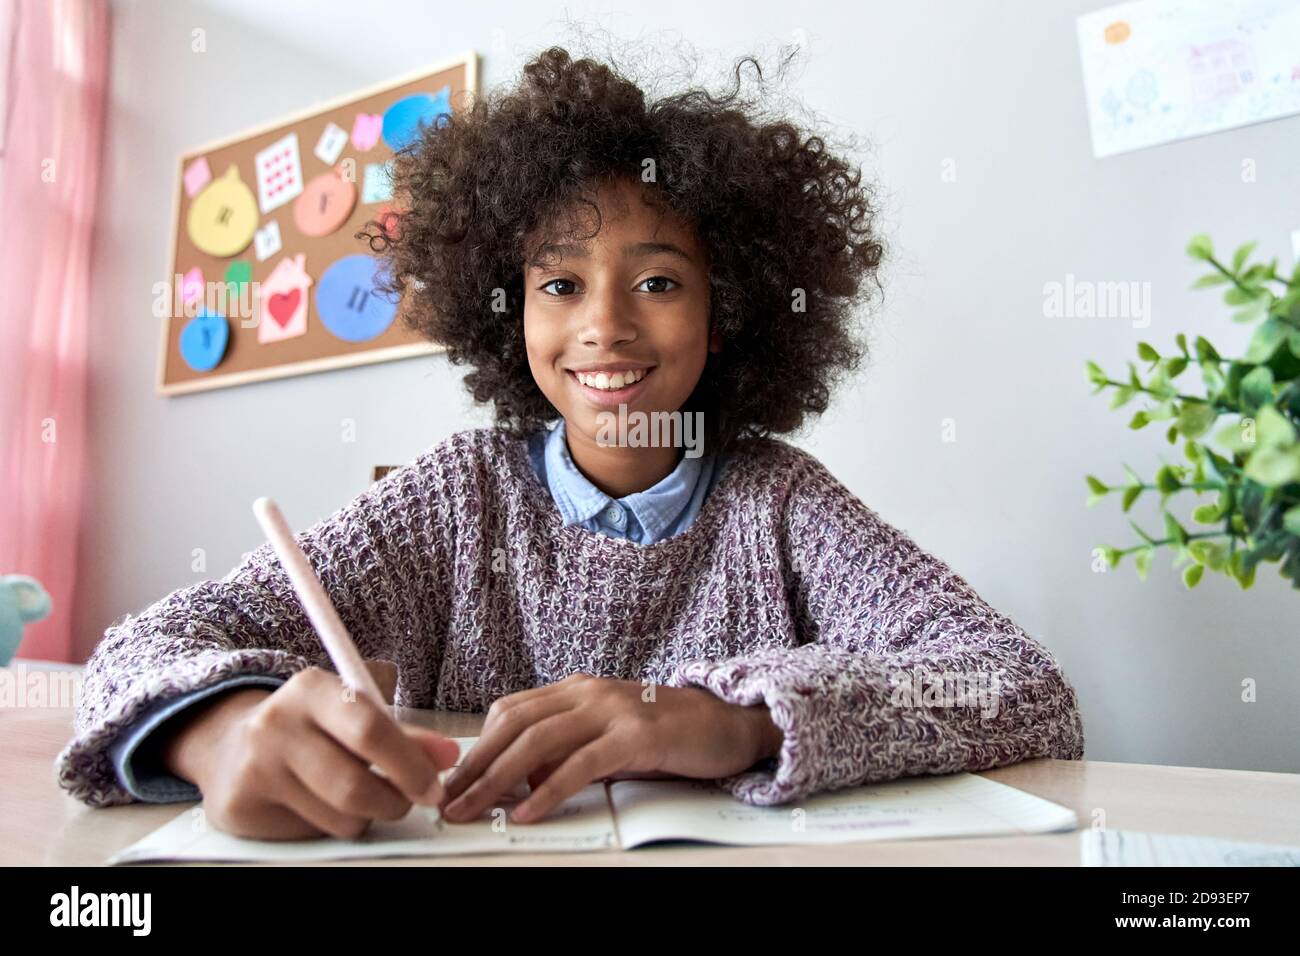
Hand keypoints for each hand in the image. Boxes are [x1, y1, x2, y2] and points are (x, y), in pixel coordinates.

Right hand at [161, 661, 460, 840]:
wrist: (231, 746)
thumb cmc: (309, 728)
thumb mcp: (352, 713)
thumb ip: (402, 734)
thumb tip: (447, 757)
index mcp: (311, 688)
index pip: (371, 729)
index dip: (411, 765)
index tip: (435, 787)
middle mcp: (277, 724)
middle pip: (354, 784)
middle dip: (393, 801)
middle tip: (406, 800)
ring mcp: (255, 768)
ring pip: (338, 817)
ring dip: (364, 816)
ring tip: (356, 796)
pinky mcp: (241, 807)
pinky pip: (310, 833)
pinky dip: (329, 825)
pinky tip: (319, 804)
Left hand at [438, 673, 781, 824]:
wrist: (729, 723)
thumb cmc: (667, 733)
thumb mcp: (607, 737)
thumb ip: (567, 749)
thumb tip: (520, 780)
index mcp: (577, 689)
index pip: (511, 711)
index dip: (476, 745)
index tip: (452, 778)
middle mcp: (589, 692)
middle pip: (514, 725)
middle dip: (474, 766)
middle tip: (447, 801)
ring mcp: (612, 710)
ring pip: (537, 742)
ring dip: (496, 779)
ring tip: (472, 809)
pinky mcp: (636, 735)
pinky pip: (580, 765)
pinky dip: (547, 791)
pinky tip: (528, 812)